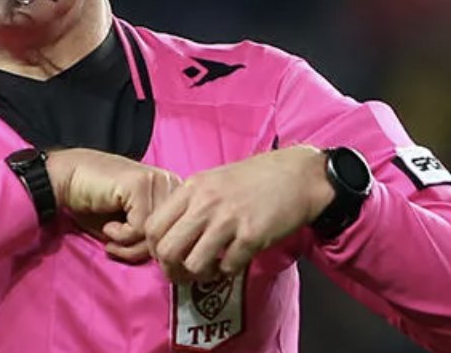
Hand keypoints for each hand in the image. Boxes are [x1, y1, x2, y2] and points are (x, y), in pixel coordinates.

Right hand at [46, 148, 180, 262]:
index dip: (152, 249)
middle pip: (170, 234)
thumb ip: (152, 237)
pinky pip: (140, 227)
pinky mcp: (140, 184)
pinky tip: (107, 226)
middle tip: (115, 248)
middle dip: (141, 250)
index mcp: (172, 190)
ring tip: (110, 238)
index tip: (128, 251)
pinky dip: (121, 235)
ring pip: (156, 233)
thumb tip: (168, 261)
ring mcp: (156, 180)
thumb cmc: (97, 206)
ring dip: (129, 245)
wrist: (65, 179)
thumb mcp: (132, 226)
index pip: (179, 233)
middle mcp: (170, 182)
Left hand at [144, 145, 333, 282]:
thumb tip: (169, 235)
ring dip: (200, 274)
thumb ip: (189, 203)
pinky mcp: (252, 235)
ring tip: (211, 268)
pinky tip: (234, 260)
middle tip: (184, 273)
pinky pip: (228, 267)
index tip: (167, 256)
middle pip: (166, 250)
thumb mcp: (213, 180)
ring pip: (193, 264)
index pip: (152, 227)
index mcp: (192, 187)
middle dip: (171, 270)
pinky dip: (228, 271)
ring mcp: (228, 219)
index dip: (154, 250)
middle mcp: (205, 202)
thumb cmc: (255, 179)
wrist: (298, 175)